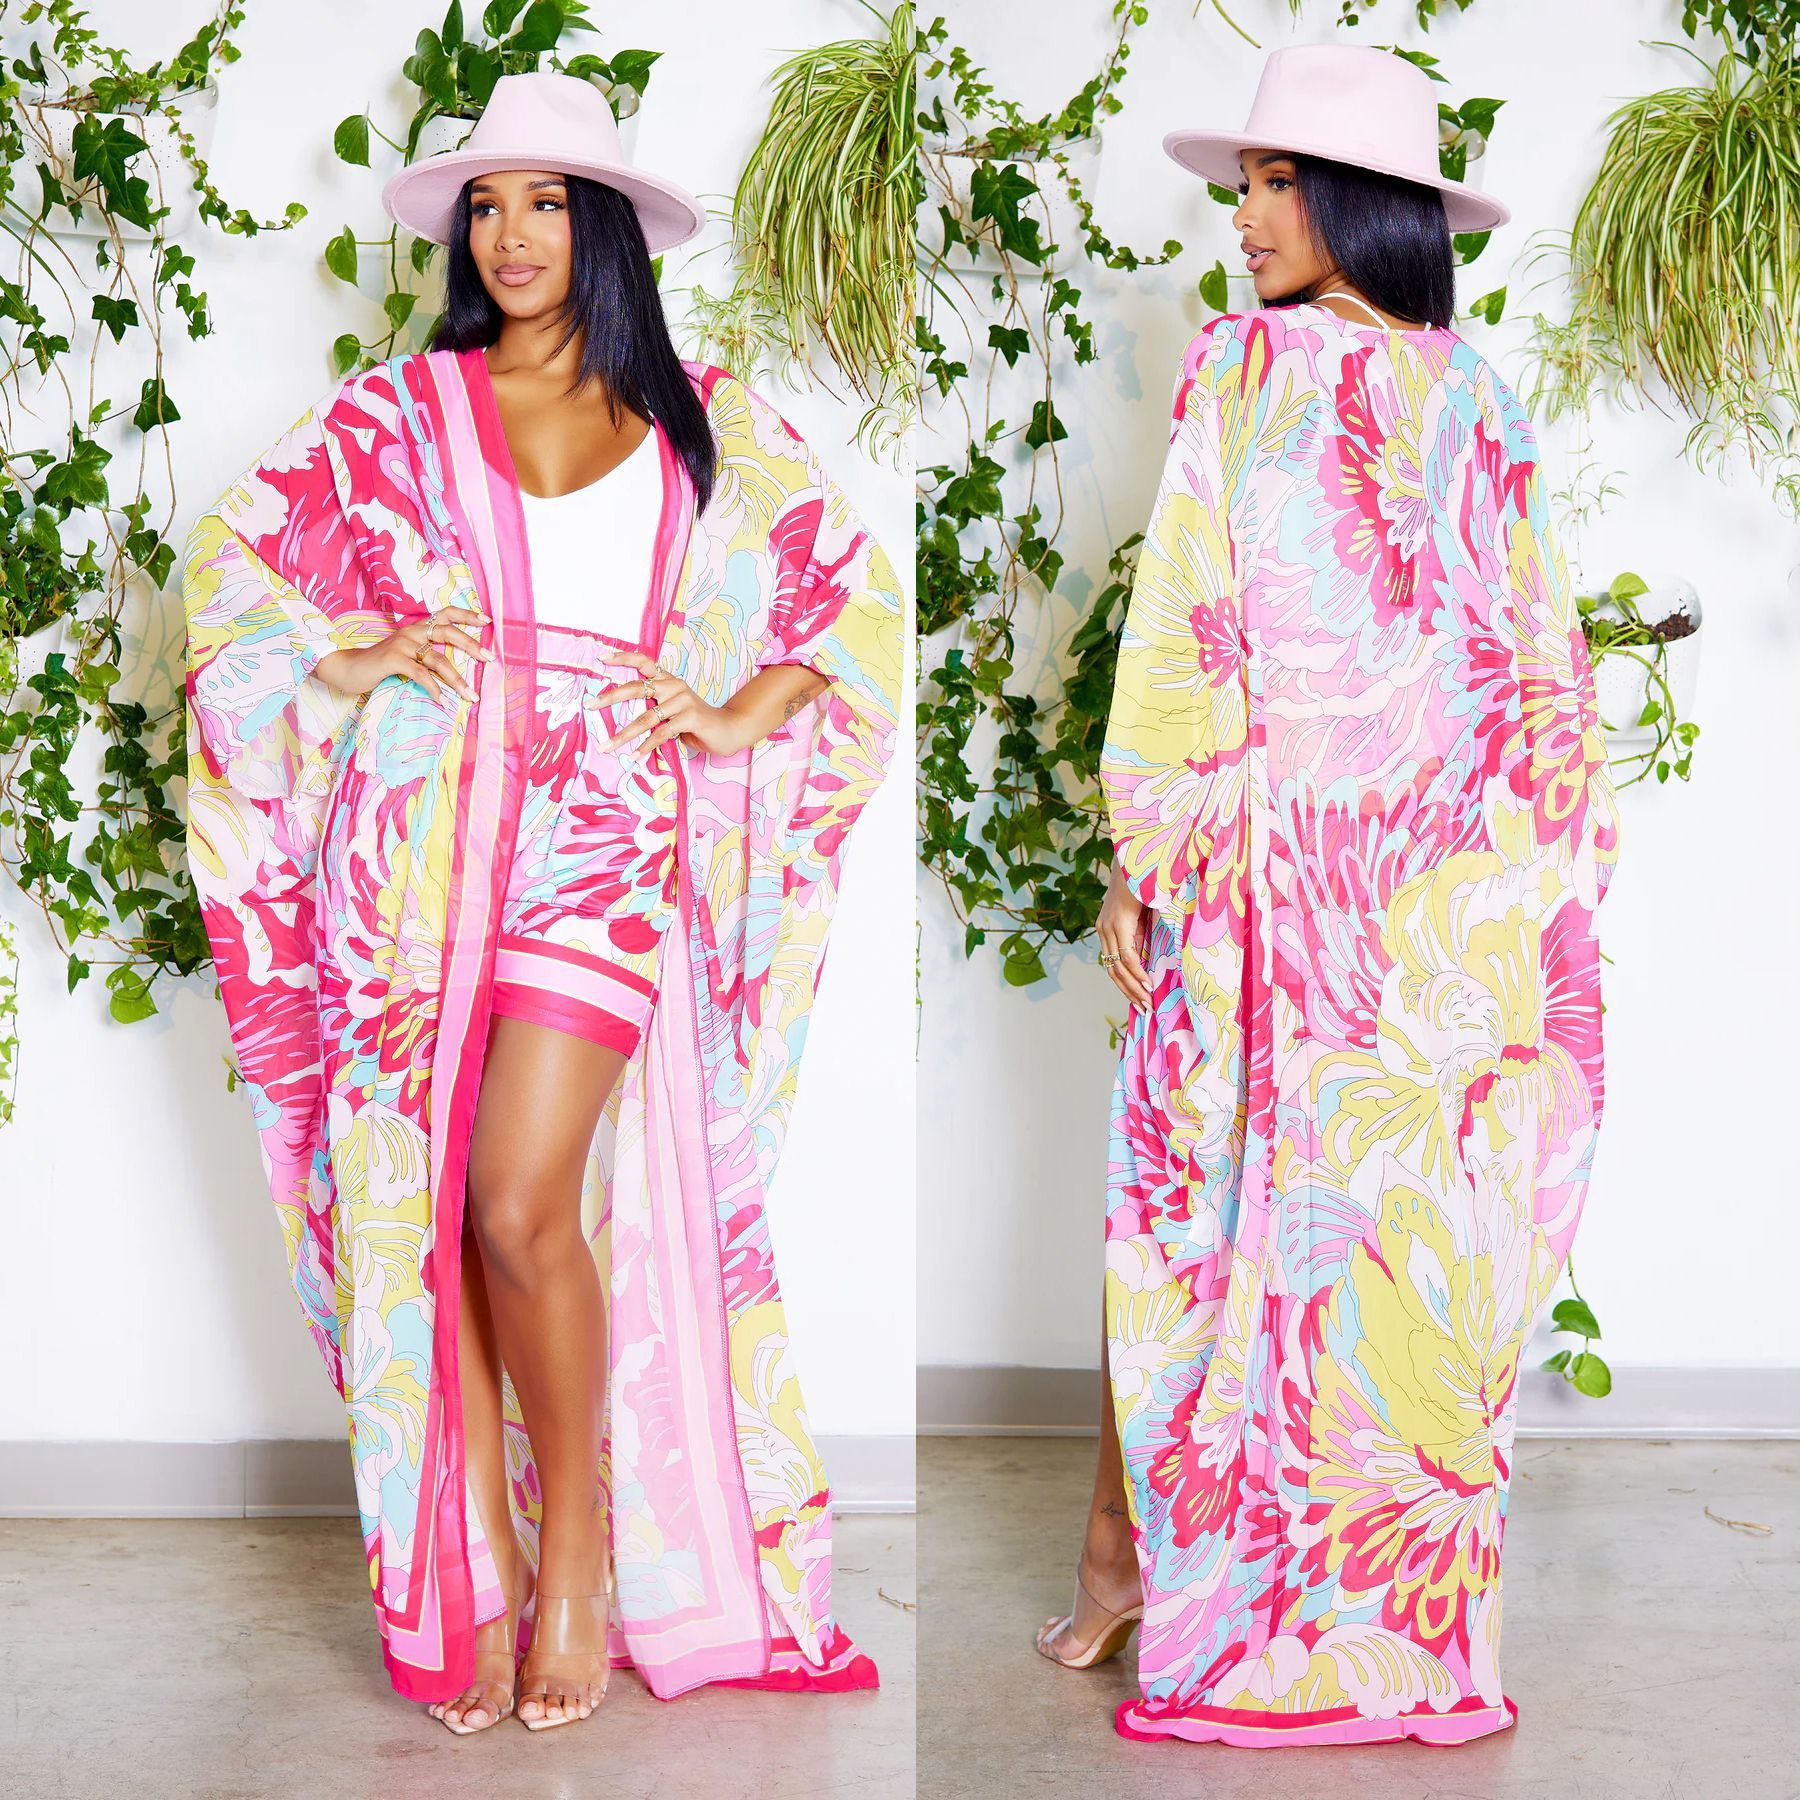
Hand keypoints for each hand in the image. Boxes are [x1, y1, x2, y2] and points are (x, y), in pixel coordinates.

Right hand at [313, 605, 493, 705]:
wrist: (348, 669)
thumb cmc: (381, 665)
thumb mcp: (407, 655)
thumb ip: (426, 655)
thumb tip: (455, 668)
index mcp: (416, 628)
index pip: (445, 614)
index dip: (466, 615)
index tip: (487, 620)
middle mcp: (411, 632)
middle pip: (447, 632)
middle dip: (471, 645)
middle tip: (489, 658)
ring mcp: (401, 645)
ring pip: (438, 659)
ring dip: (457, 680)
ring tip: (471, 695)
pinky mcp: (392, 660)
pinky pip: (420, 674)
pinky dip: (433, 688)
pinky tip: (442, 700)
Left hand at [591, 648, 753, 757]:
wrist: (729, 730)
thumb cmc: (697, 723)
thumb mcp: (673, 711)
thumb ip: (654, 709)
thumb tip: (623, 717)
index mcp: (669, 680)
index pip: (644, 662)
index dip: (623, 659)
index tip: (602, 660)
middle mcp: (674, 686)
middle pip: (637, 687)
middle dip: (610, 697)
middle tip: (590, 705)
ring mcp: (683, 700)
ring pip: (646, 717)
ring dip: (624, 735)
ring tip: (607, 746)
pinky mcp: (691, 717)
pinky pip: (662, 733)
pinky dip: (646, 746)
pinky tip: (635, 757)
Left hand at [1097, 857, 1151, 1008]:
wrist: (1137, 858)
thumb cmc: (1144, 885)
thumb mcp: (1144, 918)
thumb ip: (1142, 937)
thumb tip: (1148, 962)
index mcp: (1107, 930)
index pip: (1113, 966)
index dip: (1126, 986)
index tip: (1140, 1002)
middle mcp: (1103, 930)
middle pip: (1113, 971)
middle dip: (1130, 993)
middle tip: (1145, 1010)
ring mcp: (1108, 926)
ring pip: (1118, 966)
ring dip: (1134, 987)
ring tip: (1147, 1002)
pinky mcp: (1117, 921)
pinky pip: (1126, 953)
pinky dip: (1137, 970)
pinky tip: (1147, 983)